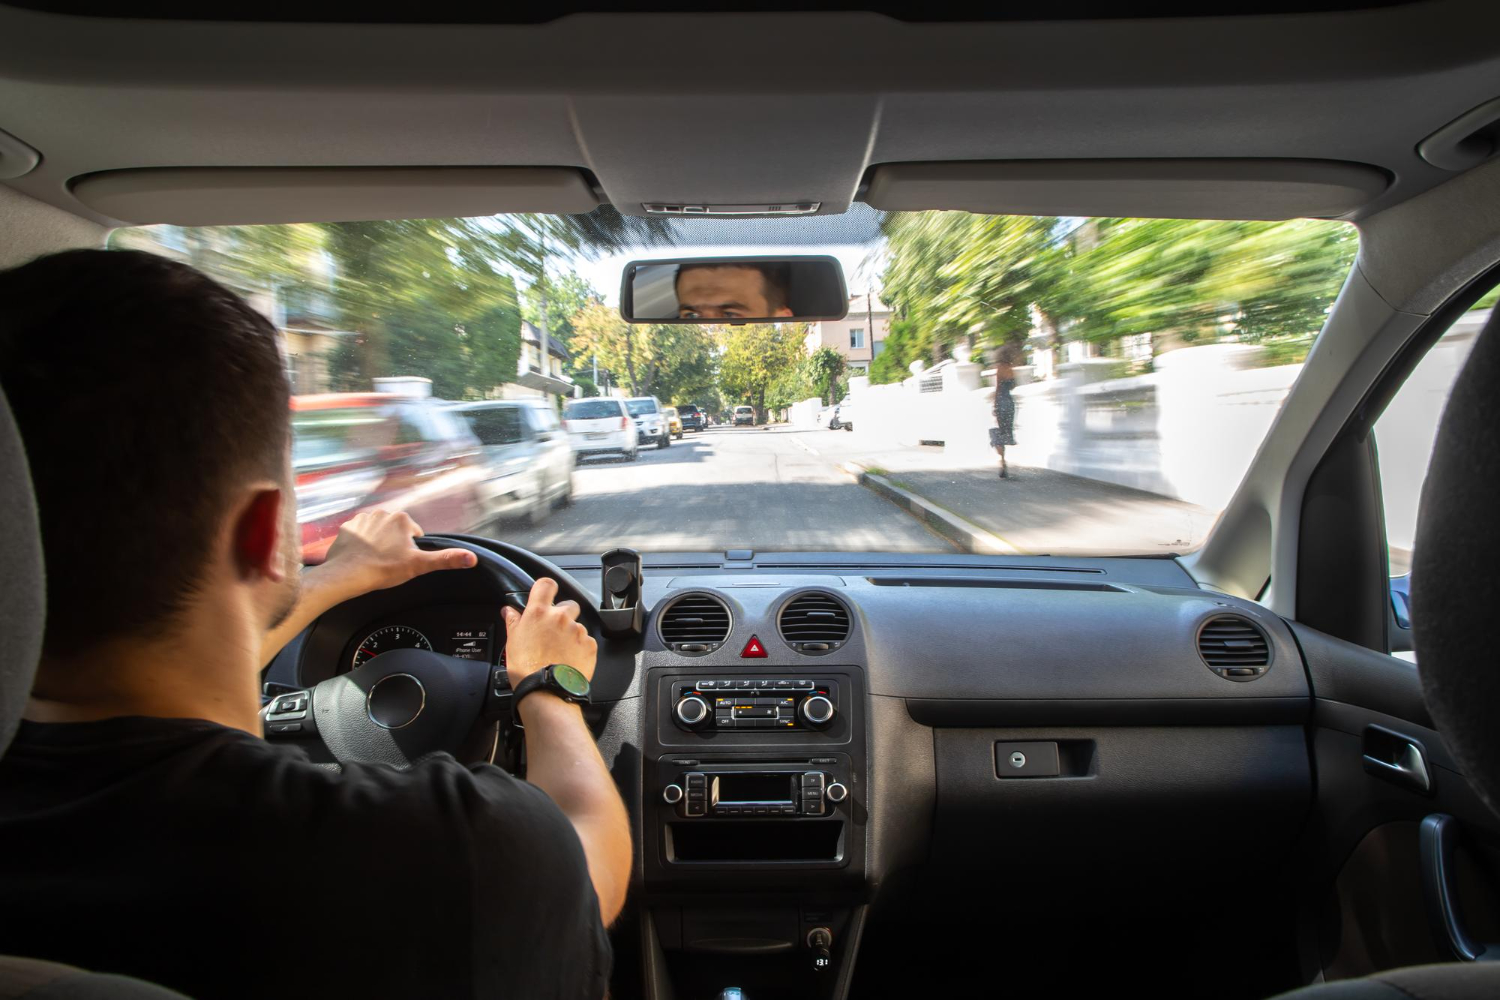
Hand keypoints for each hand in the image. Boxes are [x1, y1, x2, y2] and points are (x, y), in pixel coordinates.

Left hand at [320, 510, 476, 597]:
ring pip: (378, 533)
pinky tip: (361, 557)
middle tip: (389, 563)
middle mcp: (382, 513)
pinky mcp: (346, 527)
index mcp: (402, 519)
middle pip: (396, 532)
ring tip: (375, 561)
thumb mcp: (419, 566)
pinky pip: (359, 535)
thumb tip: (471, 558)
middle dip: (395, 545)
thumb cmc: (383, 569)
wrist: (347, 574)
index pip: (414, 534)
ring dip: (378, 544)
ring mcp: (362, 519)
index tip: (403, 561)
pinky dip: (361, 544)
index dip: (411, 550)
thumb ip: (446, 560)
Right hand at [502, 577, 597, 685]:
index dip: (547, 588)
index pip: (547, 584)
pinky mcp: (589, 645)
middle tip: (554, 632)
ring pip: (577, 625)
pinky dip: (580, 648)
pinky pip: (587, 641)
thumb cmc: (526, 669)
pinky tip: (569, 659)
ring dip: (571, 634)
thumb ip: (513, 621)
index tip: (546, 596)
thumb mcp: (512, 642)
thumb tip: (509, 611)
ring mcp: (577, 630)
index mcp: (539, 613)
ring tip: (560, 651)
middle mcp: (560, 617)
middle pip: (568, 605)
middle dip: (563, 615)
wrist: (546, 691)